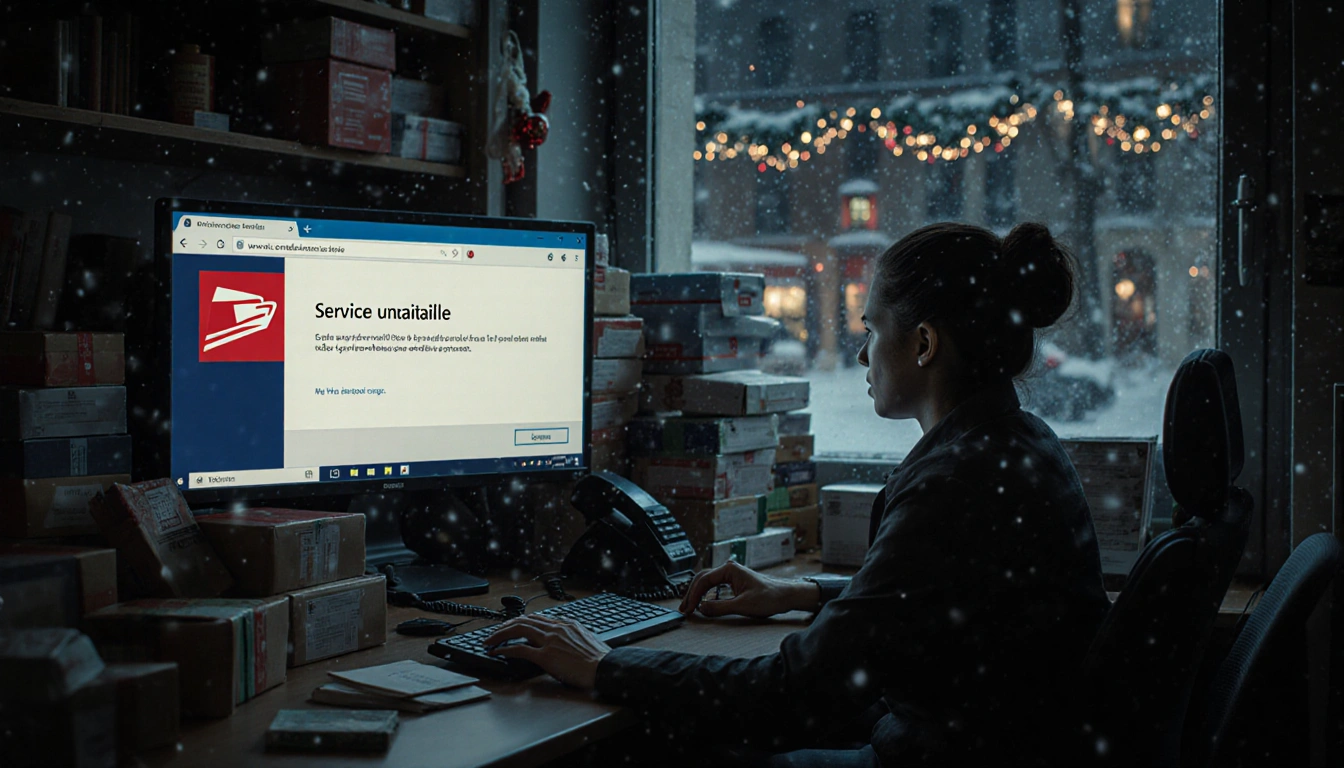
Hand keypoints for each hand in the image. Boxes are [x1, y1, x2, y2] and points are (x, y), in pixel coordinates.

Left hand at [485, 615, 610, 688]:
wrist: (605, 668)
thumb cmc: (599, 659)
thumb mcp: (586, 640)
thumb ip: (572, 637)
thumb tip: (565, 642)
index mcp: (566, 624)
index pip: (537, 618)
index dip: (521, 621)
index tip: (511, 626)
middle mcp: (556, 628)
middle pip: (524, 620)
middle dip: (506, 626)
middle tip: (495, 632)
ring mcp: (550, 641)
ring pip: (519, 630)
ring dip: (500, 635)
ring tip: (489, 641)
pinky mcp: (546, 656)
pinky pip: (520, 649)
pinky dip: (505, 649)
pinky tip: (497, 652)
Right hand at [678, 561, 819, 618]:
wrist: (786, 596)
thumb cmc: (770, 597)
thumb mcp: (743, 605)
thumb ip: (720, 607)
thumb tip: (701, 608)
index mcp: (730, 570)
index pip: (704, 580)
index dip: (693, 595)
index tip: (688, 608)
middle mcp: (729, 569)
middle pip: (702, 579)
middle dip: (691, 593)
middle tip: (684, 608)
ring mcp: (732, 575)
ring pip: (707, 582)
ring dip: (697, 593)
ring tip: (689, 606)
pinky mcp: (735, 582)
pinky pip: (715, 586)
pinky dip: (706, 594)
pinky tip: (702, 602)